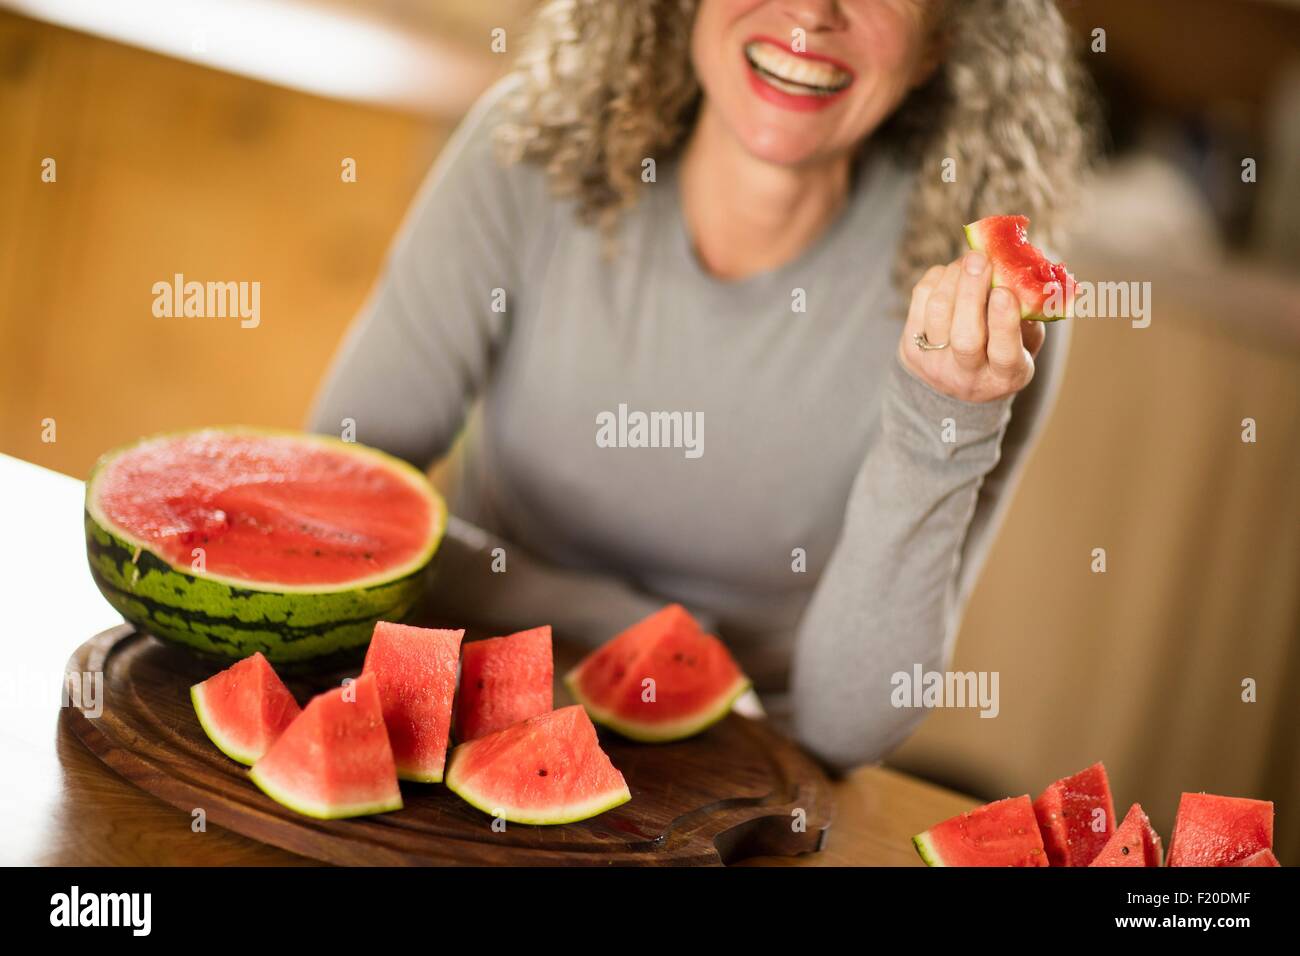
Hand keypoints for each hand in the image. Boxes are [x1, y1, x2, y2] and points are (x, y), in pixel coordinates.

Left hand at [897, 252, 1044, 403]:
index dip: (1004, 321)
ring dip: (954, 278)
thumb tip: (1019, 276)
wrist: (954, 386)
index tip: (1004, 291)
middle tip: (980, 258)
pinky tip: (952, 272)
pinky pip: (920, 300)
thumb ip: (1028, 317)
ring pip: (938, 312)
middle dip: (971, 292)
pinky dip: (937, 278)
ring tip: (970, 260)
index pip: (1004, 353)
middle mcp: (967, 376)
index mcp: (1004, 377)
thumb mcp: (1025, 344)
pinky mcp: (911, 347)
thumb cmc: (1000, 353)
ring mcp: (934, 363)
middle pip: (964, 335)